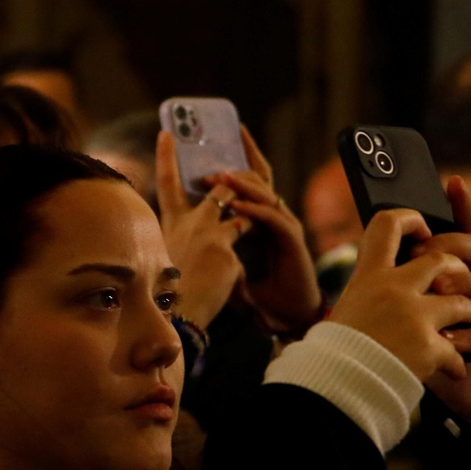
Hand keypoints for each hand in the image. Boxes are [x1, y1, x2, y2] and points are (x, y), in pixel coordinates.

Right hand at [156, 130, 245, 329]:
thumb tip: (198, 232)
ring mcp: (209, 233)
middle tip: (238, 185)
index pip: (167, 183)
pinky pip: (244, 245)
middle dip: (233, 186)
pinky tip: (228, 278)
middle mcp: (190, 222)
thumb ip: (183, 238)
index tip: (167, 133)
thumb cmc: (169, 294)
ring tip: (243, 234)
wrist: (178, 318)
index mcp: (170, 224)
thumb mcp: (168, 257)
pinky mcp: (227, 249)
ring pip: (240, 211)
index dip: (166, 156)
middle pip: (219, 189)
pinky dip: (243, 257)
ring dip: (247, 218)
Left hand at [214, 126, 321, 331]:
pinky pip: (272, 218)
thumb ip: (209, 252)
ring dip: (242, 184)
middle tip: (210, 160)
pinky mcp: (292, 239)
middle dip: (237, 165)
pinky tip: (238, 205)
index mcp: (256, 219)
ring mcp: (284, 225)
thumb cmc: (257, 293)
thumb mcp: (225, 268)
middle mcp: (271, 216)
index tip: (217, 154)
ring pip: (264, 193)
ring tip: (222, 175)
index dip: (231, 165)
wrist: (284, 316)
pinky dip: (255, 210)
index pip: (244, 184)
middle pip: (258, 178)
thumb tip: (177, 247)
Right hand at [327, 207, 470, 381]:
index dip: (411, 219)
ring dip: (470, 314)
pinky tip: (452, 370)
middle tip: (457, 286)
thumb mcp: (349, 305)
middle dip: (458, 271)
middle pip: (441, 259)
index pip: (388, 224)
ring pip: (463, 301)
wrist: (335, 387)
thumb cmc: (338, 350)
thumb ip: (372, 287)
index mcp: (368, 275)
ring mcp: (414, 316)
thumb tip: (391, 270)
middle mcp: (393, 289)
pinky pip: (457, 350)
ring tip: (467, 326)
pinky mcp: (428, 346)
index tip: (422, 230)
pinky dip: (457, 363)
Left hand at [411, 177, 470, 429]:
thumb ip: (411, 295)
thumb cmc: (450, 358)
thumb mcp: (423, 323)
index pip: (469, 237)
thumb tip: (376, 264)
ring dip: (462, 288)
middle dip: (452, 248)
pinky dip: (469, 338)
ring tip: (437, 291)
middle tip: (424, 253)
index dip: (463, 209)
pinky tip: (448, 342)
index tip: (450, 182)